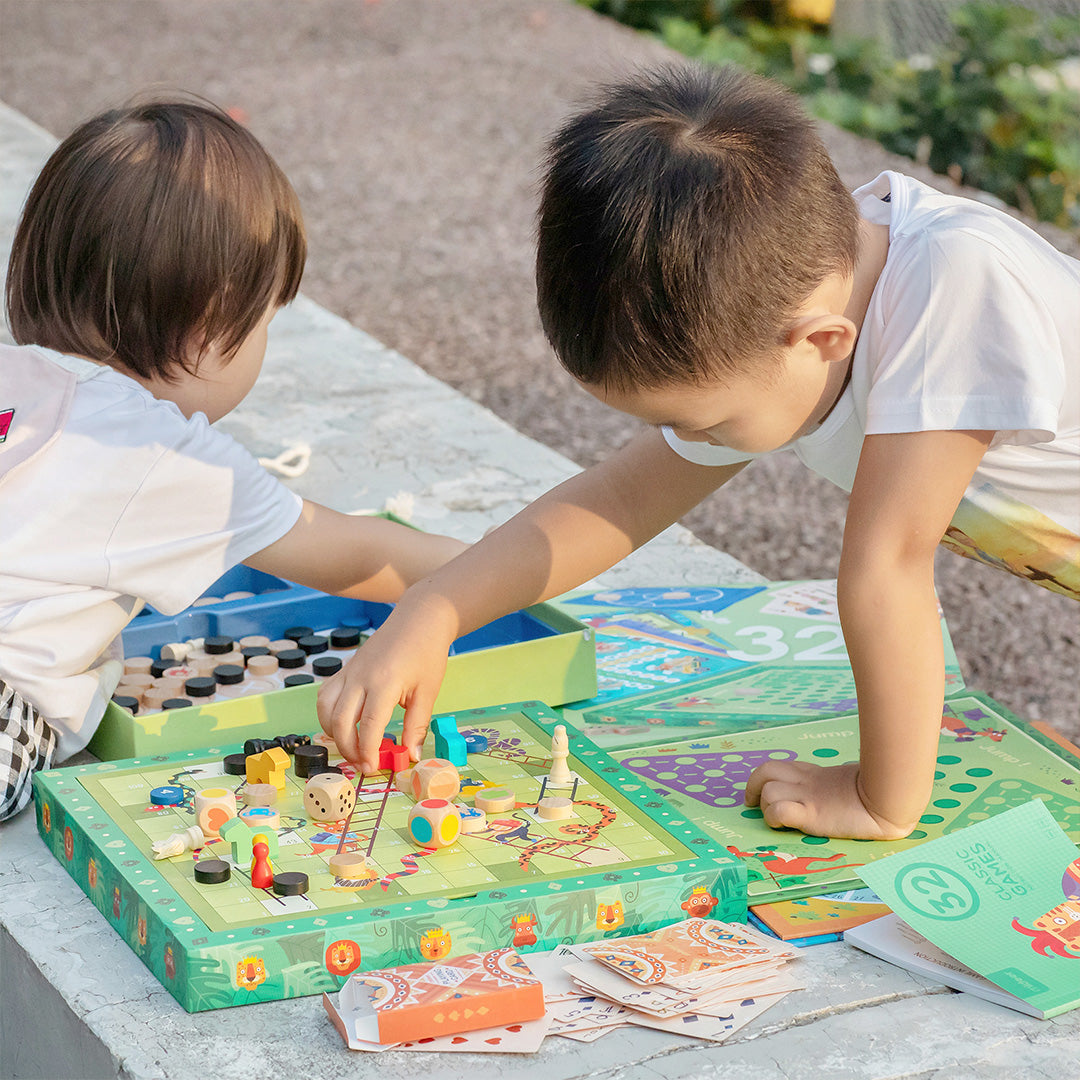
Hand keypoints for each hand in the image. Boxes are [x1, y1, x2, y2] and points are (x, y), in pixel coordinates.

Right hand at [316, 595, 457, 771]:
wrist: (419, 619)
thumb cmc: (427, 653)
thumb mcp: (428, 692)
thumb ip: (417, 725)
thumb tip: (410, 755)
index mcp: (384, 682)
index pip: (368, 725)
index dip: (368, 751)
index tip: (373, 768)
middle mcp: (360, 676)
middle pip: (341, 720)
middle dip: (348, 748)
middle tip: (362, 764)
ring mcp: (349, 671)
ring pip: (326, 708)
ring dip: (334, 732)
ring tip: (352, 746)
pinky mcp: (345, 668)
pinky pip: (326, 694)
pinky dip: (328, 714)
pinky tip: (343, 724)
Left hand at [744, 760, 916, 840]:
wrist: (888, 800)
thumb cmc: (875, 793)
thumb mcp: (846, 782)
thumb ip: (831, 783)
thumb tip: (832, 790)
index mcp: (812, 774)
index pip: (777, 766)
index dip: (762, 777)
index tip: (760, 792)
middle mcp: (805, 783)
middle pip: (764, 771)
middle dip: (752, 786)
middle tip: (752, 803)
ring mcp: (807, 798)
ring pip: (768, 791)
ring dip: (765, 805)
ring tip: (775, 817)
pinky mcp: (812, 816)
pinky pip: (779, 812)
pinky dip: (774, 818)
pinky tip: (783, 824)